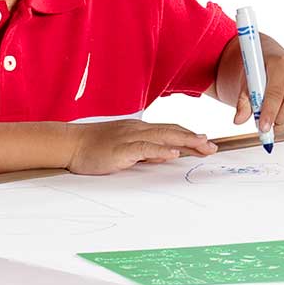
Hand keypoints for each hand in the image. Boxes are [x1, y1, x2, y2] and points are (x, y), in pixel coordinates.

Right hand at [68, 118, 217, 174]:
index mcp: (139, 129)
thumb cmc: (94, 147)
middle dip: (194, 138)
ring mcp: (130, 137)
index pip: (169, 130)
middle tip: (213, 146)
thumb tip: (166, 155)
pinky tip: (174, 154)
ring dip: (185, 141)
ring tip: (203, 146)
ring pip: (164, 136)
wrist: (70, 144)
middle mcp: (138, 129)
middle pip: (172, 131)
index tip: (206, 141)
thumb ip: (146, 151)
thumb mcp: (125, 148)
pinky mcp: (121, 149)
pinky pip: (145, 148)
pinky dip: (161, 150)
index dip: (189, 134)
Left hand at [223, 43, 283, 134]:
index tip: (262, 127)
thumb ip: (243, 101)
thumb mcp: (247, 82)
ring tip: (271, 124)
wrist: (274, 61)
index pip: (276, 91)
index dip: (269, 112)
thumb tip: (238, 120)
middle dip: (279, 119)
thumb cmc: (260, 72)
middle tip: (266, 129)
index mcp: (280, 63)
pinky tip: (280, 118)